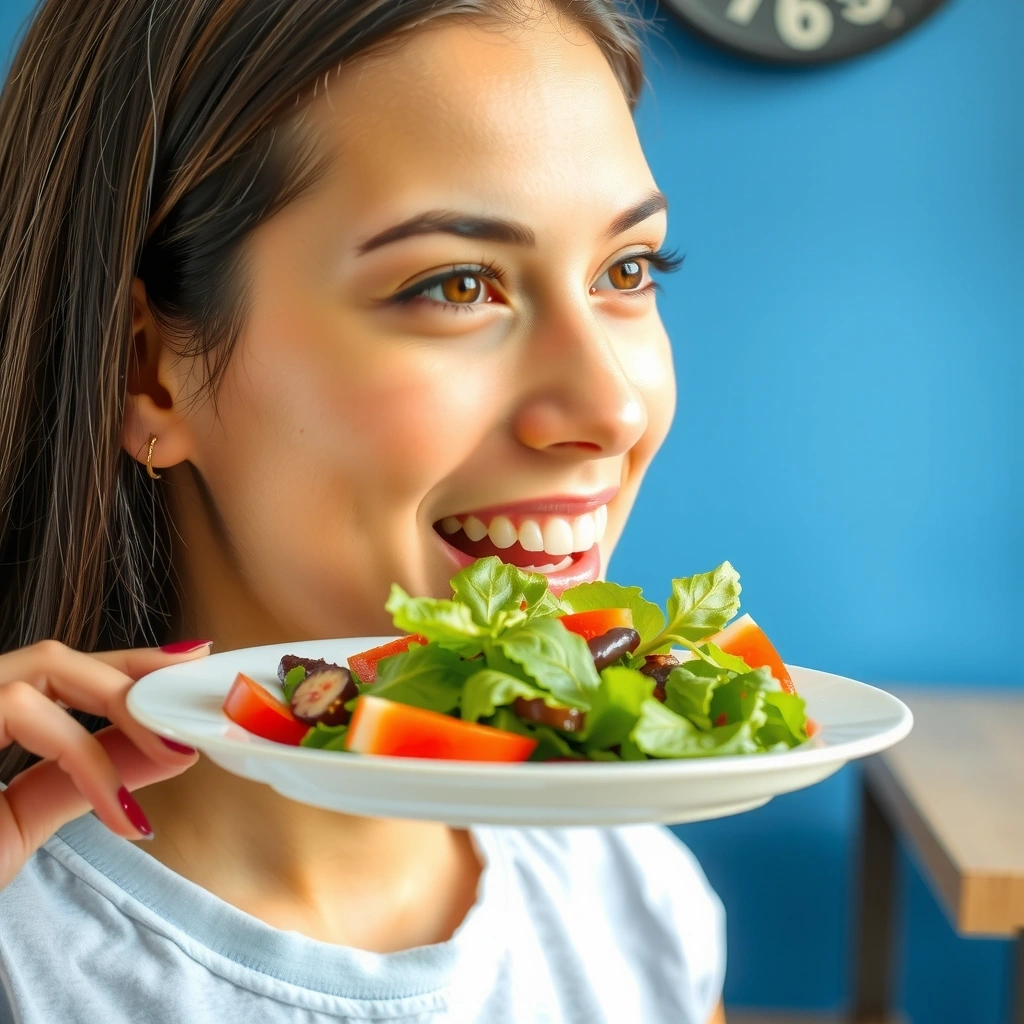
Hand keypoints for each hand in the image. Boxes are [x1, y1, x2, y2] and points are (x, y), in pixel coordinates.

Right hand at [0, 640, 209, 888]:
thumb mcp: (15, 826)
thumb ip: (81, 781)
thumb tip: (167, 747)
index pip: (53, 675)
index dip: (122, 665)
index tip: (184, 663)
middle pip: (51, 657)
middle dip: (131, 672)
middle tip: (188, 694)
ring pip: (39, 670)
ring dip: (118, 707)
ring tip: (171, 748)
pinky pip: (16, 708)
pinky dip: (82, 755)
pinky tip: (121, 808)